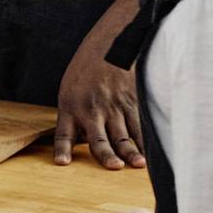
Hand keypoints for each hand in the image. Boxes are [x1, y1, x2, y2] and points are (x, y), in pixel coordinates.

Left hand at [54, 35, 145, 168]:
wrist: (108, 45)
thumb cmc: (86, 70)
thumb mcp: (70, 89)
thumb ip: (76, 115)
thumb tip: (85, 140)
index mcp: (69, 106)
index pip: (63, 133)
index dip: (63, 149)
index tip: (62, 163)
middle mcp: (91, 109)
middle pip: (99, 138)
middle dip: (106, 154)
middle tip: (114, 166)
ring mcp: (113, 107)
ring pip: (123, 134)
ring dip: (132, 151)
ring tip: (138, 165)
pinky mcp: (131, 102)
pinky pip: (138, 125)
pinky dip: (144, 140)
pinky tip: (150, 152)